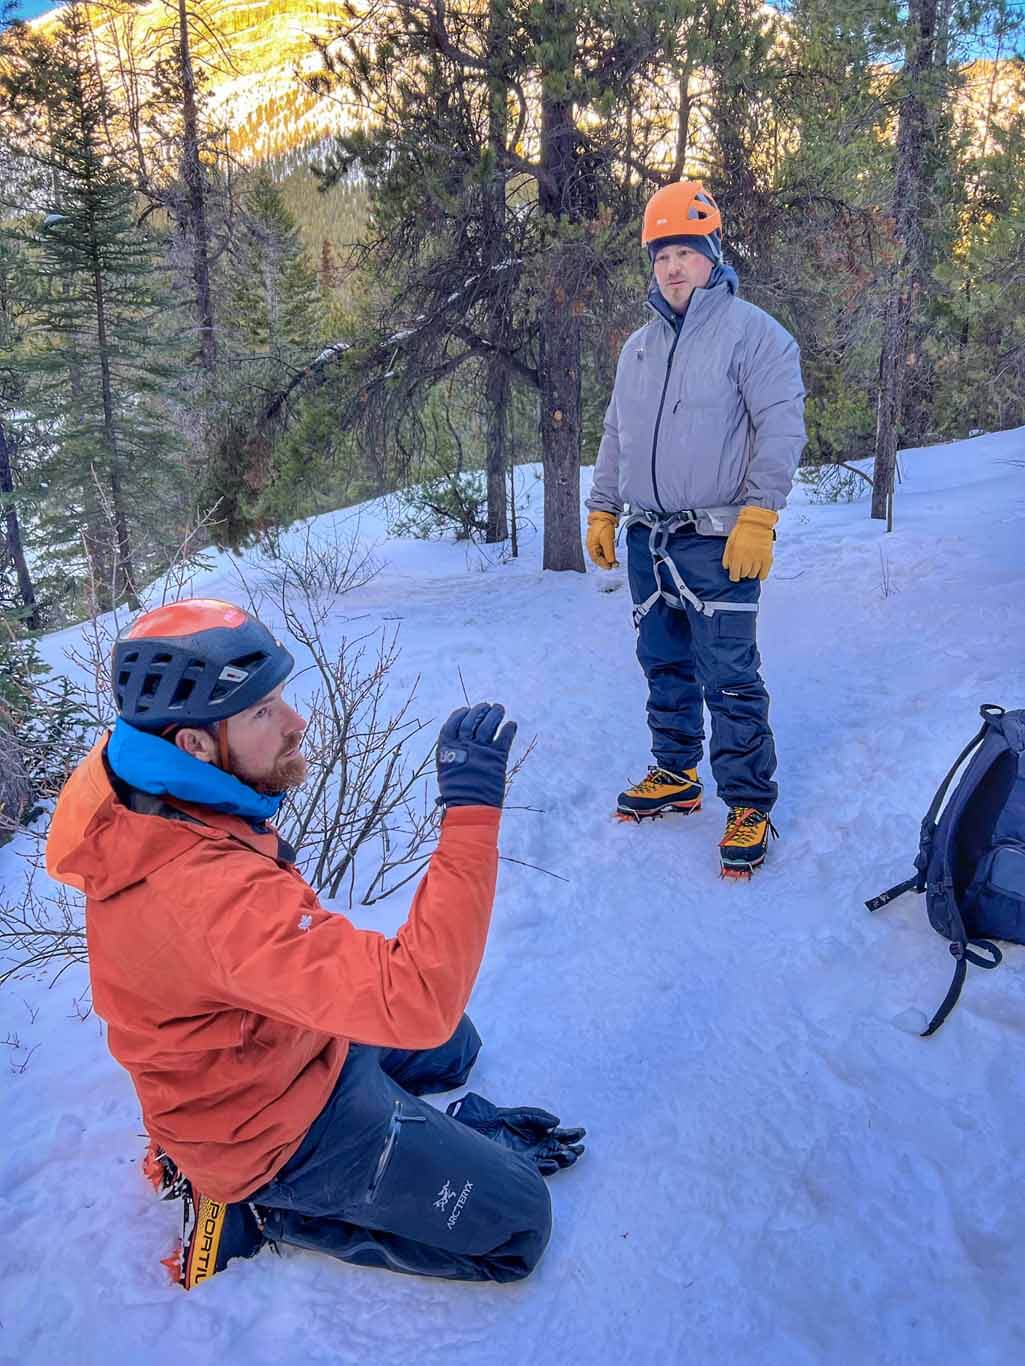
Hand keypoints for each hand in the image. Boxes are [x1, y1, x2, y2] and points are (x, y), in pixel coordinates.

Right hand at [436, 702, 516, 808]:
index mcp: (447, 749)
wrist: (470, 809)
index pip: (453, 723)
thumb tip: (461, 741)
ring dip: (495, 714)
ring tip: (499, 708)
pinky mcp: (497, 757)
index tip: (466, 709)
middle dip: (480, 710)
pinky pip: (504, 738)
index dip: (460, 714)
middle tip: (487, 706)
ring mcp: (480, 750)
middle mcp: (463, 746)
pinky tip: (511, 724)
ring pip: (488, 724)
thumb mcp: (447, 772)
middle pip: (471, 720)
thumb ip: (453, 755)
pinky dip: (509, 729)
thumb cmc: (457, 794)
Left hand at [447, 1092, 585, 1176]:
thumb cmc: (500, 1119)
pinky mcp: (520, 1164)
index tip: (581, 1133)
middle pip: (559, 1150)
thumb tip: (557, 1122)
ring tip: (570, 1155)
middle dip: (571, 1150)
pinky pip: (537, 1168)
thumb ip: (539, 1116)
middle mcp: (537, 1146)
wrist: (480, 1127)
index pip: (560, 1136)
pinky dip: (547, 1167)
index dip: (571, 1135)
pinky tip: (554, 1163)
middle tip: (579, 1149)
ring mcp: (530, 1156)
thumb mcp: (521, 1113)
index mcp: (539, 1133)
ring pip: (552, 1160)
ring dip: (563, 1159)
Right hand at [586, 510, 618, 569]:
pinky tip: (611, 554)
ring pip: (600, 554)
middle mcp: (591, 545)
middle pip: (598, 558)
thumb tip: (611, 562)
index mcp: (591, 546)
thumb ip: (609, 553)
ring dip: (607, 558)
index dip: (604, 564)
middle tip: (614, 565)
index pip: (596, 560)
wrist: (604, 514)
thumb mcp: (608, 541)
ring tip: (614, 561)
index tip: (612, 567)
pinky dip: (607, 553)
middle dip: (606, 562)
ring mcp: (594, 542)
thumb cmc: (604, 526)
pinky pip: (602, 549)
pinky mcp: (598, 539)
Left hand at [722, 505, 777, 581]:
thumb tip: (727, 568)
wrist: (756, 522)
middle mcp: (747, 559)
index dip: (734, 576)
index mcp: (736, 556)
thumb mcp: (730, 543)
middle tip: (742, 567)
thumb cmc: (741, 531)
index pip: (734, 575)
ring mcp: (758, 559)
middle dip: (742, 572)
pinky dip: (761, 575)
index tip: (735, 575)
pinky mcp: (767, 558)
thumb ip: (727, 557)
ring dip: (750, 573)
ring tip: (750, 567)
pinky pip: (764, 573)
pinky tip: (759, 573)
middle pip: (744, 575)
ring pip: (753, 575)